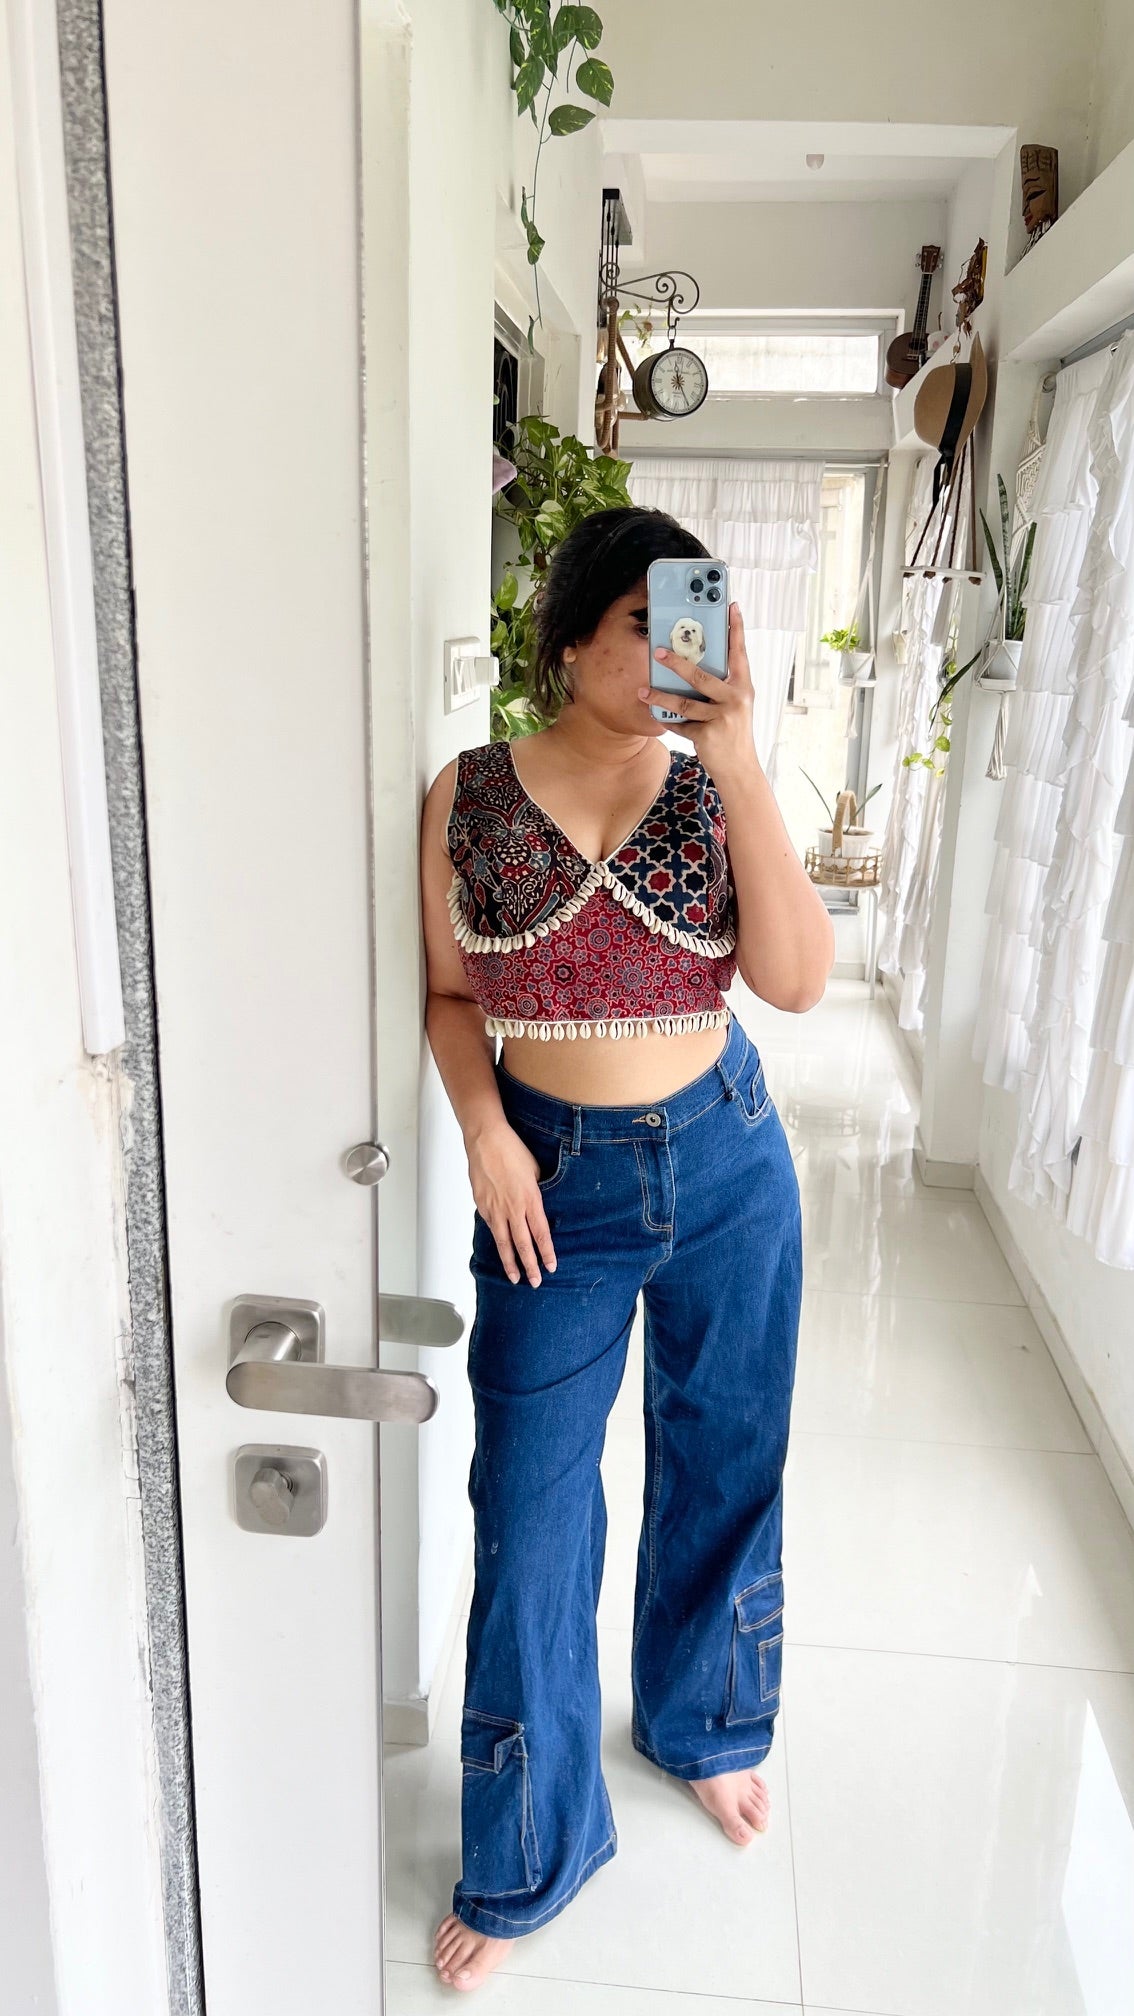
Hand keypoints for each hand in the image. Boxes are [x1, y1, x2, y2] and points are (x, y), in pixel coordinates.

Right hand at [466, 1121, 556, 1286]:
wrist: (486, 1140)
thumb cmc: (512, 1150)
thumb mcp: (534, 1170)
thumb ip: (536, 1191)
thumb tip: (536, 1205)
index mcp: (530, 1199)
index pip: (541, 1233)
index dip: (546, 1252)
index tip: (551, 1267)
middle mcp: (513, 1208)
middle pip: (523, 1244)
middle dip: (530, 1266)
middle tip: (535, 1282)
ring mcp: (495, 1209)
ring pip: (503, 1242)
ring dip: (509, 1262)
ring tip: (514, 1277)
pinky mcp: (481, 1205)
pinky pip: (491, 1227)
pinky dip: (496, 1240)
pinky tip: (500, 1248)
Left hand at [638, 601, 757, 786]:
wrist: (740, 768)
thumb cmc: (734, 733)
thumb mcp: (735, 706)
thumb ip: (720, 687)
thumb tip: (690, 667)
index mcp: (744, 687)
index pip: (739, 653)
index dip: (736, 629)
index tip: (731, 606)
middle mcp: (736, 699)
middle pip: (701, 676)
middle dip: (677, 663)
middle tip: (658, 652)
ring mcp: (723, 717)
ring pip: (684, 702)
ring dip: (660, 696)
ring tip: (643, 691)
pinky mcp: (708, 735)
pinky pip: (682, 724)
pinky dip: (668, 721)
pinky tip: (655, 715)